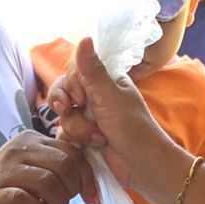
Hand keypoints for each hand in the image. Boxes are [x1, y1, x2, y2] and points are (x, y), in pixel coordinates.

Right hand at [0, 131, 100, 203]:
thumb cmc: (9, 187)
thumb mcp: (35, 169)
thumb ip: (58, 167)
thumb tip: (91, 183)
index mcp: (33, 139)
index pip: (72, 152)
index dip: (87, 178)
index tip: (92, 199)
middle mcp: (20, 148)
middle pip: (64, 165)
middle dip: (73, 191)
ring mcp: (7, 169)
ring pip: (49, 182)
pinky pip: (28, 201)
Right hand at [49, 38, 177, 191]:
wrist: (141, 166)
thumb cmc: (133, 128)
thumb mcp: (110, 96)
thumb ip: (93, 70)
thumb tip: (84, 37)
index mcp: (104, 82)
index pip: (72, 75)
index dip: (70, 87)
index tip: (80, 98)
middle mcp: (94, 98)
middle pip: (63, 97)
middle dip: (71, 111)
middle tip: (75, 114)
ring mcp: (88, 120)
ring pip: (63, 119)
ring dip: (78, 130)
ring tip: (98, 139)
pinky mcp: (84, 140)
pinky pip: (65, 137)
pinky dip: (76, 143)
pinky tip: (91, 148)